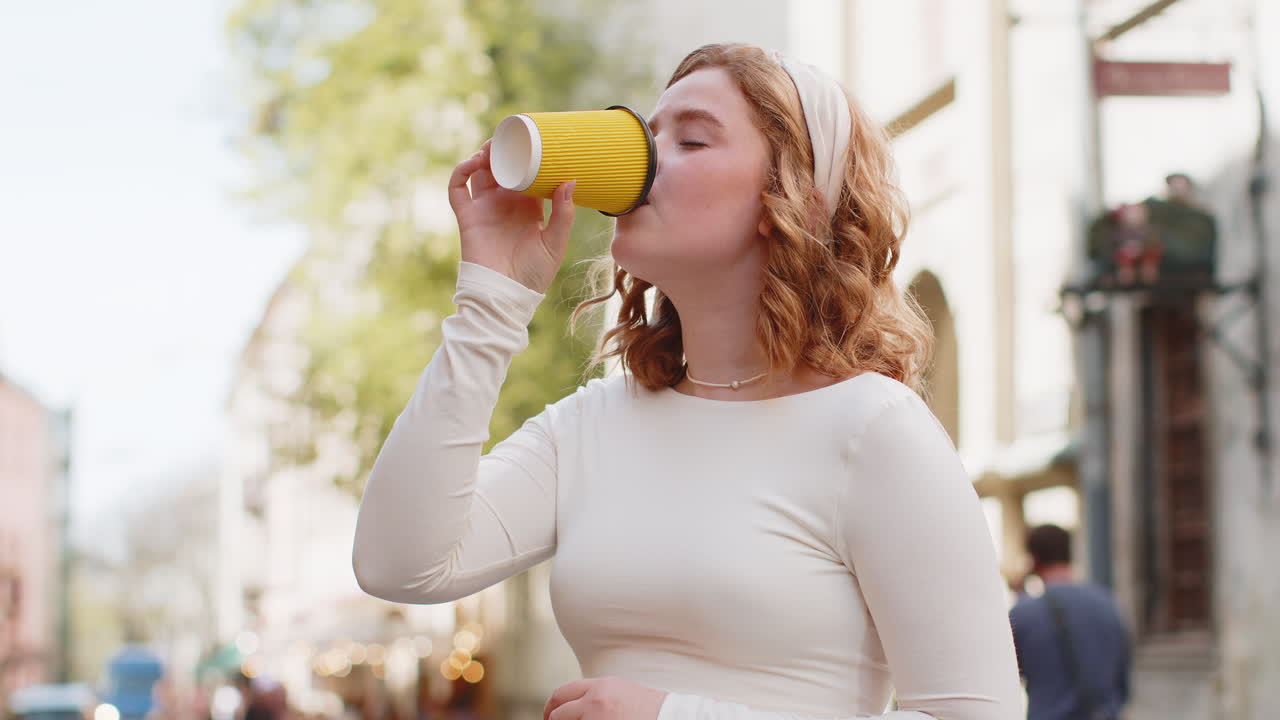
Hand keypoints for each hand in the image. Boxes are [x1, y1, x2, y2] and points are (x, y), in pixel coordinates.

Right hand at [447, 140, 576, 293]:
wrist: (506, 296)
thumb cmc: (534, 275)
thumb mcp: (556, 243)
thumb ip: (563, 213)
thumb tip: (570, 180)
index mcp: (528, 206)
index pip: (527, 173)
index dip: (529, 156)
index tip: (537, 138)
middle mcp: (505, 203)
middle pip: (500, 167)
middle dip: (504, 150)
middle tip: (512, 137)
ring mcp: (484, 208)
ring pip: (478, 172)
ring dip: (483, 154)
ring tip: (493, 146)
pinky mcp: (467, 216)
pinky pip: (458, 188)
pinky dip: (461, 171)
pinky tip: (473, 163)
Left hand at [543, 677, 666, 719]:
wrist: (671, 716)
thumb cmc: (650, 709)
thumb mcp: (620, 692)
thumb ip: (596, 695)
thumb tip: (574, 708)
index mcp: (600, 686)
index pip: (562, 693)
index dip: (551, 707)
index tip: (550, 717)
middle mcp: (595, 701)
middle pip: (559, 714)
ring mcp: (597, 719)